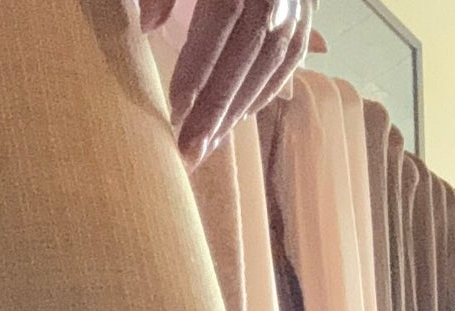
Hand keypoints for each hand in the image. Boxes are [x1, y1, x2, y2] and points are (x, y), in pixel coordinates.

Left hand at [169, 0, 316, 163]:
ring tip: (211, 145)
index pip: (223, 22)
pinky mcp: (306, 8)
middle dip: (218, 107)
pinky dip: (267, 89)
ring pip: (271, 59)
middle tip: (191, 152)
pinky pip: (291, 55)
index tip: (175, 112)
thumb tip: (148, 27)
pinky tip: (242, 117)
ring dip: (240, 107)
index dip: (199, 71)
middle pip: (248, 52)